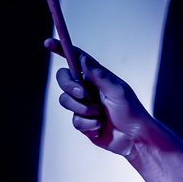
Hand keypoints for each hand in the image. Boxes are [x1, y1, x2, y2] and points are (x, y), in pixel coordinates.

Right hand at [44, 38, 150, 156]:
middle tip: (83, 93)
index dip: (61, 49)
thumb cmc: (132, 111)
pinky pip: (75, 121)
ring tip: (100, 114)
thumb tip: (83, 58)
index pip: (75, 59)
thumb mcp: (118, 91)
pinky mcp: (83, 122)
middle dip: (69, 85)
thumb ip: (99, 76)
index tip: (48, 43)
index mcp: (96, 77)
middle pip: (63, 79)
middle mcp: (87, 89)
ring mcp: (84, 105)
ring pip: (65, 101)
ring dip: (83, 109)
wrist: (134, 138)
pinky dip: (88, 124)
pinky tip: (100, 126)